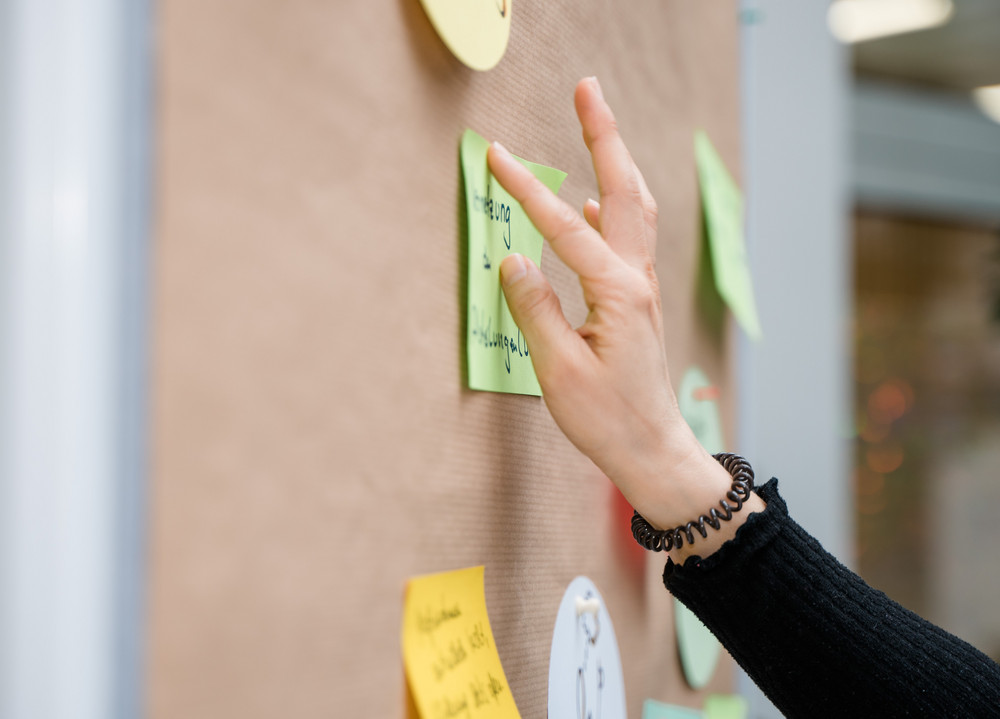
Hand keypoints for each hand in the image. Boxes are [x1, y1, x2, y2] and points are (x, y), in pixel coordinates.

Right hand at [487, 77, 763, 558]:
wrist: (654, 449)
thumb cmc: (608, 418)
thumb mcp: (559, 369)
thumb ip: (535, 308)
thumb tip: (512, 257)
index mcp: (617, 292)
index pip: (564, 227)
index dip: (526, 190)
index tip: (496, 155)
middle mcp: (637, 280)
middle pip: (624, 189)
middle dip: (604, 135)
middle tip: (587, 90)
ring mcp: (642, 288)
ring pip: (634, 207)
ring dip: (615, 161)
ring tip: (596, 126)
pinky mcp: (638, 301)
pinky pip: (630, 238)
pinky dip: (616, 206)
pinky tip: (599, 204)